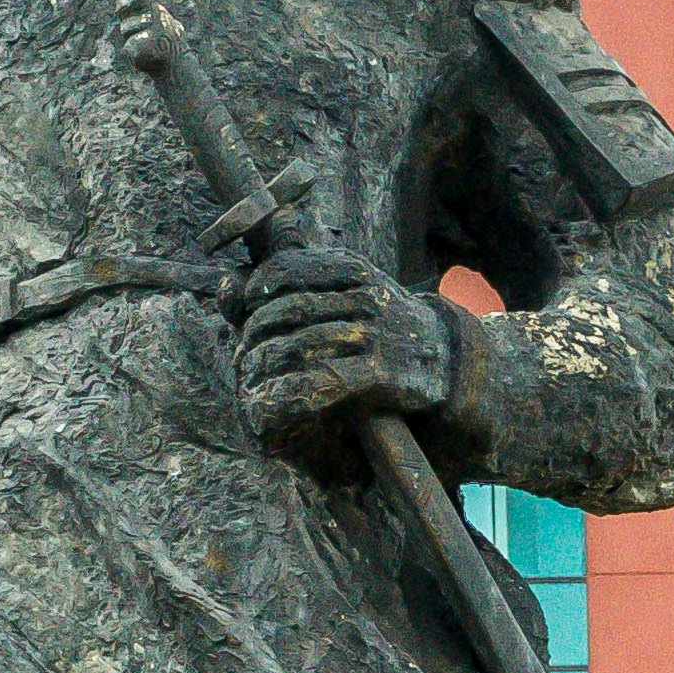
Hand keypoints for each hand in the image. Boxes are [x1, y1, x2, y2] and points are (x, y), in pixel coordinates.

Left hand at [231, 249, 463, 461]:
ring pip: (298, 346)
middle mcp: (362, 296)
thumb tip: (231, 286)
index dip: (254, 293)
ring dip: (264, 367)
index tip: (246, 315)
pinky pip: (321, 382)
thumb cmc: (382, 320)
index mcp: (351, 268)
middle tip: (242, 357)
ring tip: (249, 381)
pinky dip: (288, 395)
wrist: (443, 354)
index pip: (284, 271)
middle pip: (286, 311)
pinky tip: (270, 404)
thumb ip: (295, 282)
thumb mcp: (348, 287)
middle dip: (254, 336)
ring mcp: (373, 334)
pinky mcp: (379, 373)